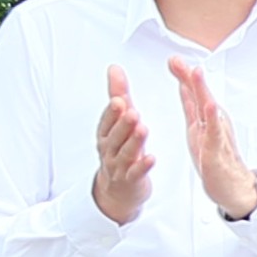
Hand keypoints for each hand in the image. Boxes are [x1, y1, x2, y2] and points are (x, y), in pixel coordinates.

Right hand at [93, 79, 155, 223]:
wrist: (118, 189)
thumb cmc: (120, 149)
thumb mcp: (118, 122)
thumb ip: (118, 95)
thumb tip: (114, 68)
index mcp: (105, 135)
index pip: (106, 122)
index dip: (112, 112)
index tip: (119, 100)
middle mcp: (109, 150)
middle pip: (115, 137)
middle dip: (122, 124)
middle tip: (131, 111)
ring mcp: (118, 167)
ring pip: (125, 153)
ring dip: (134, 141)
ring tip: (143, 129)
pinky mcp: (131, 180)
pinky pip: (136, 173)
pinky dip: (142, 166)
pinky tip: (151, 158)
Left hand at [168, 66, 256, 218]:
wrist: (233, 186)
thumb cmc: (216, 157)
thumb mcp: (197, 126)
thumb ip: (191, 104)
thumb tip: (184, 83)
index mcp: (206, 116)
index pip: (193, 91)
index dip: (182, 75)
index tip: (172, 60)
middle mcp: (214, 121)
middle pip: (201, 94)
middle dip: (189, 76)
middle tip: (177, 60)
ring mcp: (217, 134)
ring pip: (209, 108)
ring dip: (202, 89)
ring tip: (196, 73)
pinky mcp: (217, 150)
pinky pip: (215, 132)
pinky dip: (212, 118)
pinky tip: (210, 106)